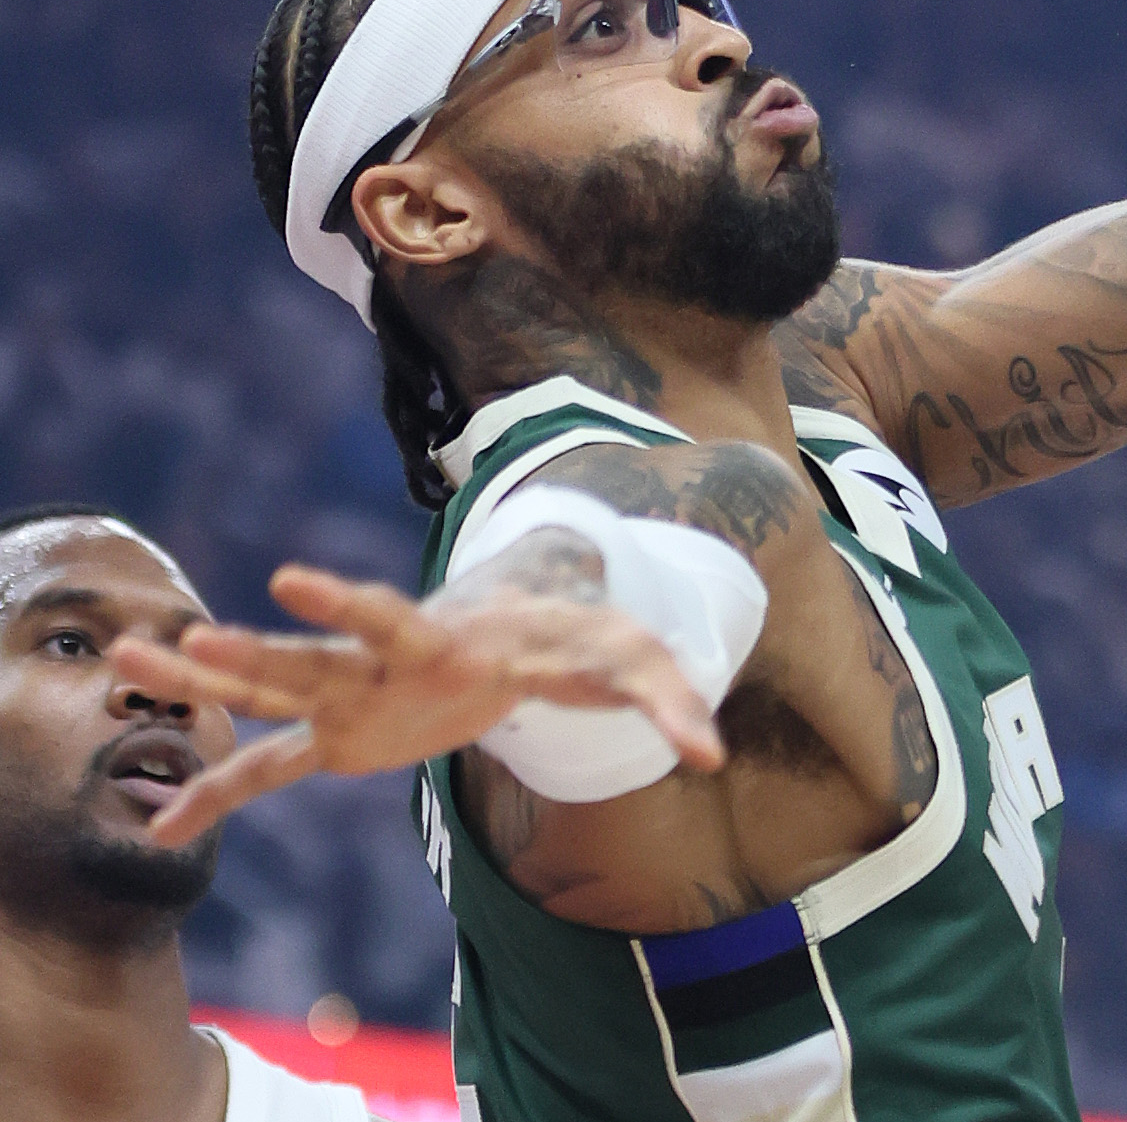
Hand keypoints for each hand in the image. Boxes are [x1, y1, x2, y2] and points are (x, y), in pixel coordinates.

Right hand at [109, 552, 723, 847]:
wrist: (536, 624)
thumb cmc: (583, 638)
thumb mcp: (631, 663)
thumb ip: (668, 704)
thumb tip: (714, 755)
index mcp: (450, 639)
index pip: (395, 620)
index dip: (348, 605)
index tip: (295, 580)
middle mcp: (390, 661)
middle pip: (315, 654)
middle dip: (257, 649)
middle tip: (187, 634)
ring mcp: (361, 695)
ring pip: (275, 690)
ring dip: (211, 681)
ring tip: (129, 658)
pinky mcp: (348, 736)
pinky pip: (278, 769)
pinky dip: (228, 794)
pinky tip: (161, 829)